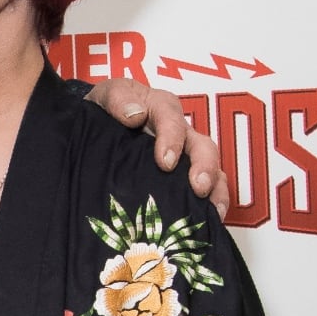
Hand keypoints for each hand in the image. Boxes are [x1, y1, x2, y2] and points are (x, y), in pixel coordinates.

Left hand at [86, 77, 229, 220]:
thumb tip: (135, 115)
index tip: (165, 162)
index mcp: (160, 106)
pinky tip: (209, 221)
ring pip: (212, 168)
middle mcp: (180, 130)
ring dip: (216, 188)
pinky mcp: (185, 175)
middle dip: (204, 167)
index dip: (171, 139)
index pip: (171, 118)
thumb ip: (118, 99)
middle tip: (198, 187)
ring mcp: (187, 154)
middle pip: (201, 146)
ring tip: (213, 209)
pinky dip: (212, 203)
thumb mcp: (107, 94)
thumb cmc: (108, 106)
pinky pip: (208, 188)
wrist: (100, 121)